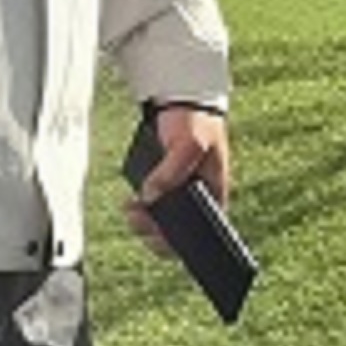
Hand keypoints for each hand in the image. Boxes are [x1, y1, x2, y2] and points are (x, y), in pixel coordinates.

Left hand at [125, 106, 233, 252]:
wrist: (181, 101)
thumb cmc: (196, 122)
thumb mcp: (190, 143)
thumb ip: (171, 170)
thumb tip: (150, 196)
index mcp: (214, 195)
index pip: (203, 234)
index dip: (184, 244)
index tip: (162, 240)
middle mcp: (198, 200)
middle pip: (177, 233)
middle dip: (155, 233)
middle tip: (139, 219)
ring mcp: (178, 194)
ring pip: (160, 223)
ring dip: (143, 222)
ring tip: (131, 208)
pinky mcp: (161, 186)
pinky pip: (150, 207)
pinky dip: (139, 208)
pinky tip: (130, 202)